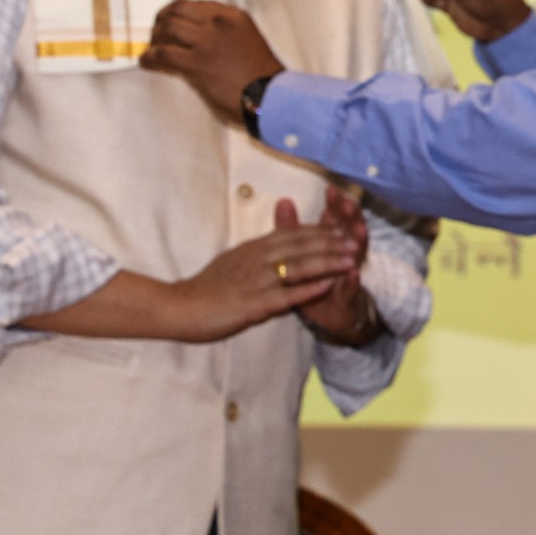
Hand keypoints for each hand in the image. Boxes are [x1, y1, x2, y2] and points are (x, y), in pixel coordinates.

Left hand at [141, 0, 284, 117]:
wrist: (272, 98)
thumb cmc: (264, 77)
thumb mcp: (249, 41)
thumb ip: (227, 33)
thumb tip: (202, 39)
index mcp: (234, 17)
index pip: (198, 4)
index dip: (180, 12)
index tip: (173, 20)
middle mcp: (218, 23)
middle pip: (178, 10)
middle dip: (162, 19)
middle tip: (157, 31)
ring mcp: (206, 42)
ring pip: (167, 28)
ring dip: (154, 37)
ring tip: (151, 47)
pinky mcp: (195, 64)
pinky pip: (162, 54)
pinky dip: (149, 57)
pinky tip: (146, 62)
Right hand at [155, 199, 355, 342]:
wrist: (180, 307)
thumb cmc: (205, 288)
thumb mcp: (231, 261)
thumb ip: (253, 253)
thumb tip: (268, 244)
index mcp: (252, 249)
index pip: (291, 235)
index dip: (317, 231)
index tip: (339, 228)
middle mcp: (257, 260)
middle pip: (300, 247)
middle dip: (330, 243)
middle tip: (355, 240)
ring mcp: (256, 281)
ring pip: (299, 267)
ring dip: (327, 262)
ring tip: (351, 260)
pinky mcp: (254, 303)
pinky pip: (287, 295)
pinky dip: (310, 289)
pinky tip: (329, 286)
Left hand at [297, 187, 382, 345]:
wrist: (327, 315)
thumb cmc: (313, 281)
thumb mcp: (299, 254)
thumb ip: (292, 228)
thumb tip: (284, 200)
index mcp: (333, 243)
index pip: (336, 218)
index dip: (334, 204)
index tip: (330, 190)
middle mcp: (346, 255)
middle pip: (350, 231)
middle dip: (350, 217)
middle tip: (348, 202)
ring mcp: (350, 275)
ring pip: (358, 256)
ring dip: (359, 243)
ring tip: (359, 230)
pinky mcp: (349, 297)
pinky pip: (352, 289)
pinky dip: (353, 281)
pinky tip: (354, 273)